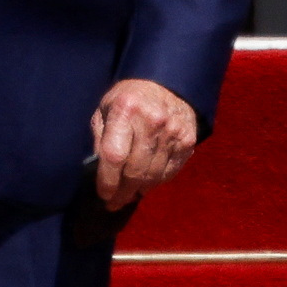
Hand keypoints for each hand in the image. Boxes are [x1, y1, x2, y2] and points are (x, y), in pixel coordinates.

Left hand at [89, 75, 199, 211]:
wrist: (167, 84)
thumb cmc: (129, 99)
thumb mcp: (106, 110)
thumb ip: (100, 139)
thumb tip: (98, 173)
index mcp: (126, 110)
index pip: (114, 156)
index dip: (107, 181)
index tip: (103, 194)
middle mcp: (152, 121)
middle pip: (135, 170)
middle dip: (122, 192)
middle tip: (114, 202)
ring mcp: (173, 132)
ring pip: (153, 176)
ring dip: (138, 191)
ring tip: (128, 196)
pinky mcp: (188, 141)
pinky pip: (169, 172)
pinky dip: (156, 183)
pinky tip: (145, 185)